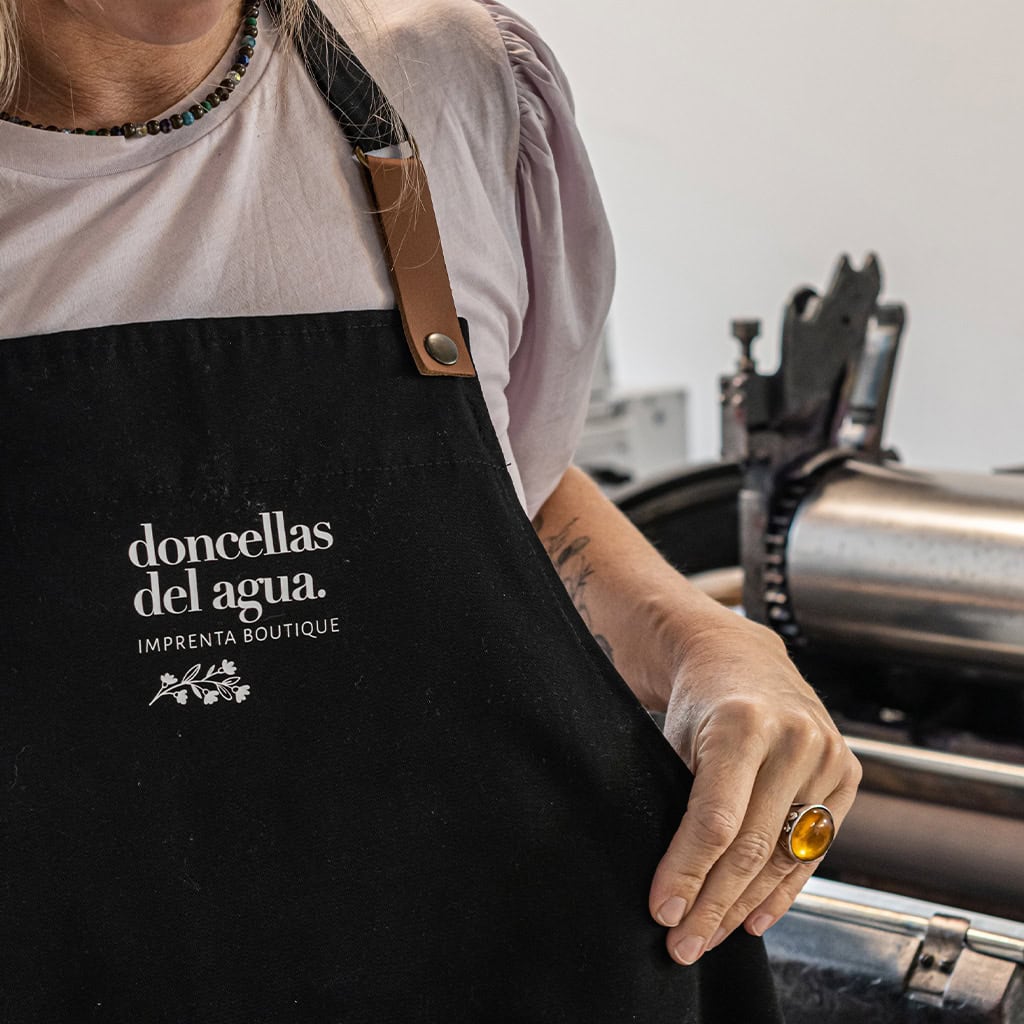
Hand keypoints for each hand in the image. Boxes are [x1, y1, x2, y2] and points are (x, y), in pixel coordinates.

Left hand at [648, 617, 860, 964]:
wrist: (741, 657)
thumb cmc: (699, 701)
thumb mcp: (676, 739)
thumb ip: (681, 803)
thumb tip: (673, 889)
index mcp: (743, 725)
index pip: (716, 821)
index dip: (687, 873)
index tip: (662, 912)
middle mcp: (794, 738)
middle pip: (752, 846)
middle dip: (713, 903)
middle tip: (683, 943)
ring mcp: (828, 755)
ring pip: (784, 854)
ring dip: (745, 906)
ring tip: (711, 936)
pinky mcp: (847, 771)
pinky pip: (815, 846)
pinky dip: (784, 887)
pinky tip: (755, 917)